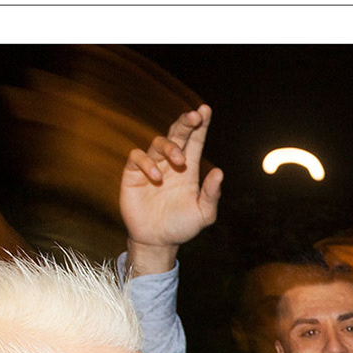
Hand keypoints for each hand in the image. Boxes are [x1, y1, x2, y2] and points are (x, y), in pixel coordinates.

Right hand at [120, 105, 223, 265]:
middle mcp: (170, 163)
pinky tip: (156, 177)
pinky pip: (137, 157)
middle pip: (177, 135)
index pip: (195, 141)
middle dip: (185, 123)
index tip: (205, 110)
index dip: (200, 126)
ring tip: (179, 161)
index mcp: (189, 169)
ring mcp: (151, 166)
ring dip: (169, 147)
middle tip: (194, 116)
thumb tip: (219, 172)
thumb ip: (211, 195)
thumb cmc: (182, 227)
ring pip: (158, 143)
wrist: (157, 242)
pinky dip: (146, 162)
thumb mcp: (203, 214)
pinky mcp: (133, 174)